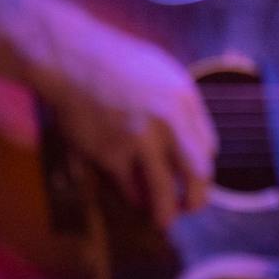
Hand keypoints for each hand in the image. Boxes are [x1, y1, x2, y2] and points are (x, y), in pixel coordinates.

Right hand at [38, 23, 216, 229]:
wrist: (70, 58)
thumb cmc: (115, 61)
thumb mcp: (162, 71)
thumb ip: (179, 103)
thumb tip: (191, 135)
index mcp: (185, 99)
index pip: (208, 147)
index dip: (201, 166)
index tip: (193, 174)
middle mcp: (170, 122)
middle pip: (198, 174)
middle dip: (198, 197)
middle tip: (191, 207)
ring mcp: (140, 141)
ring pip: (164, 191)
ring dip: (167, 212)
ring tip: (164, 220)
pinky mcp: (110, 154)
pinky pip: (129, 188)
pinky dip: (134, 199)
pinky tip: (135, 201)